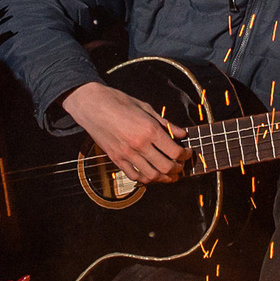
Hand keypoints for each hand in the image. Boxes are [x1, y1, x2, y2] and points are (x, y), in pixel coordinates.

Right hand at [65, 82, 189, 184]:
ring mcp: (126, 154)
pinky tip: (150, 175)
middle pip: (165, 167)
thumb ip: (165, 123)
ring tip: (170, 176)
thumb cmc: (118, 102)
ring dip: (164, 178)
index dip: (185, 155)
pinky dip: (145, 178)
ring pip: (151, 176)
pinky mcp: (116, 159)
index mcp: (149, 130)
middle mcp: (139, 145)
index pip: (174, 151)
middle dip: (177, 169)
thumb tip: (181, 133)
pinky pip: (134, 175)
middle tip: (181, 166)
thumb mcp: (145, 108)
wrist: (91, 105)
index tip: (188, 152)